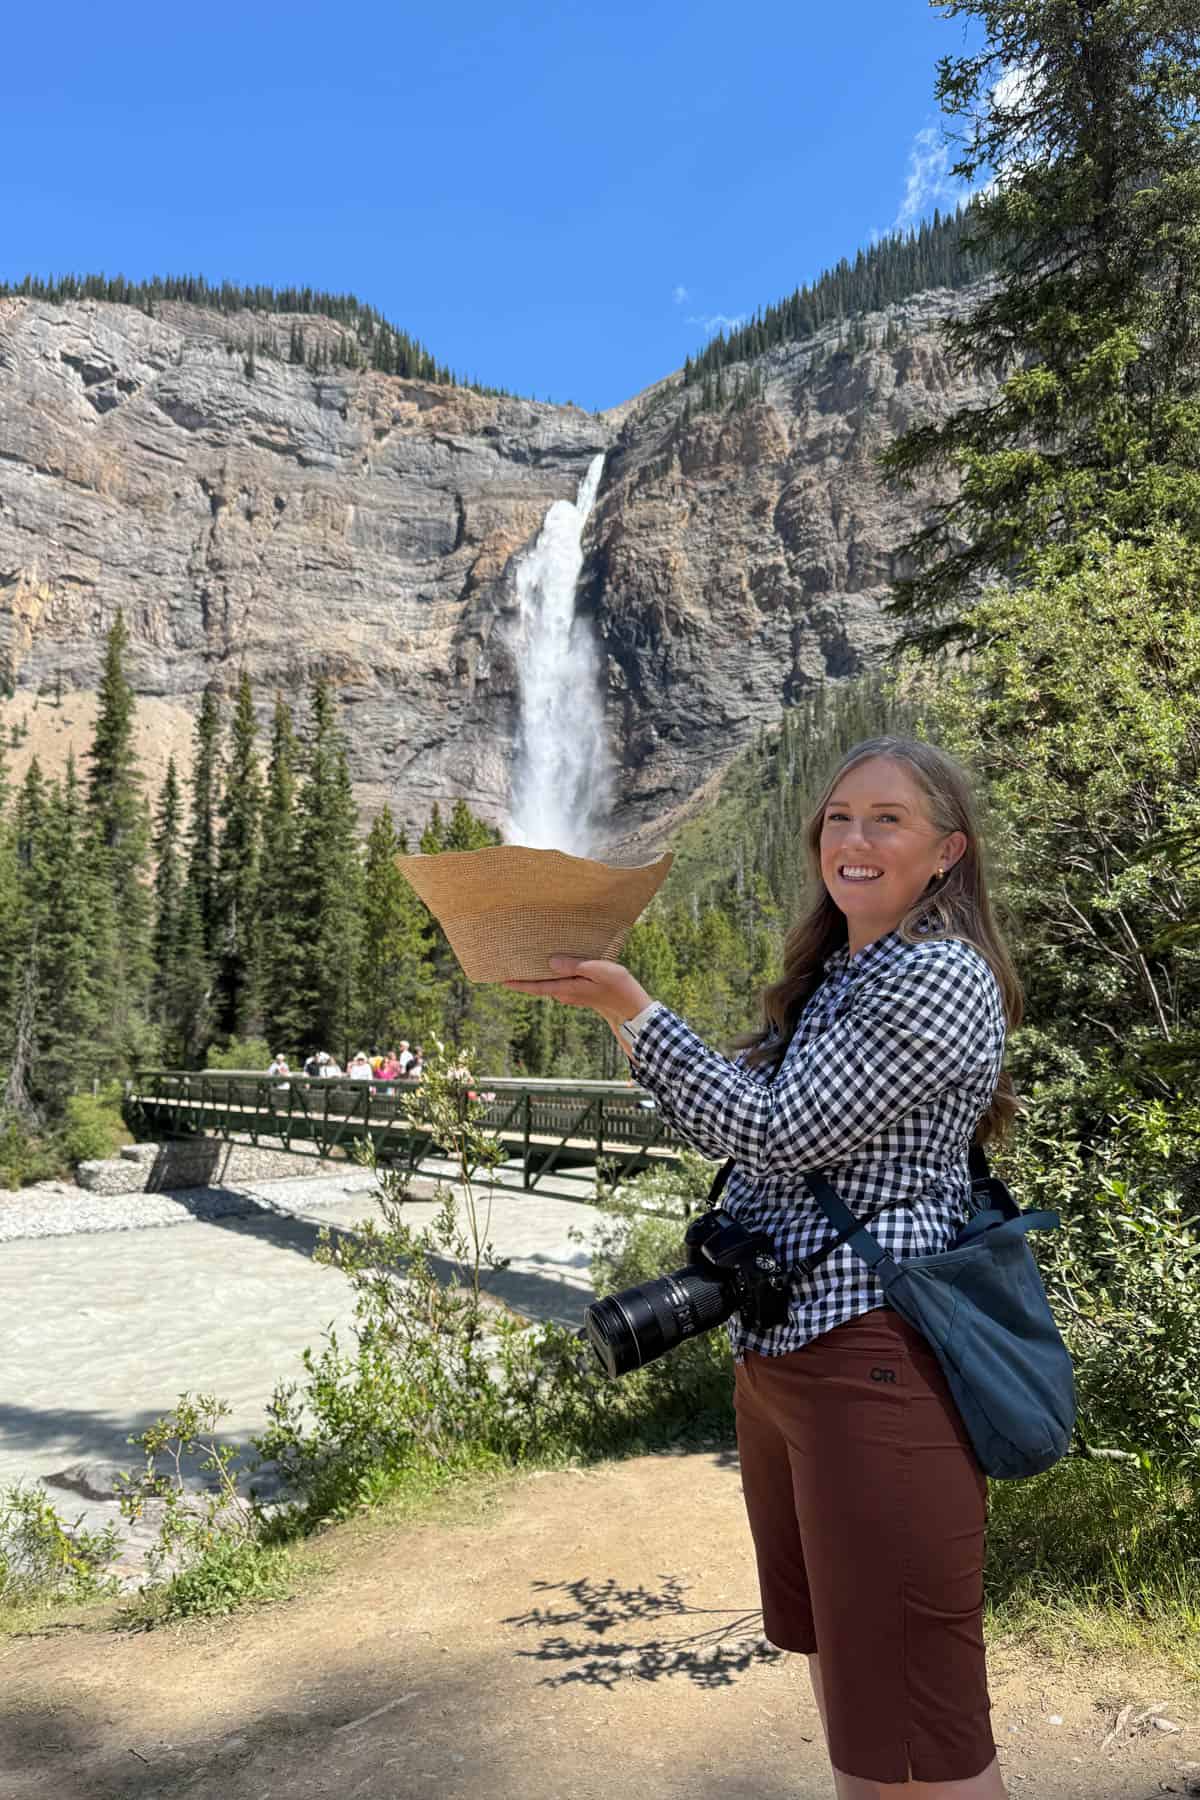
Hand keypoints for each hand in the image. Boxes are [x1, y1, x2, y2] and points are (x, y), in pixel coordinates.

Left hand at [503, 956, 651, 1048]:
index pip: (537, 986)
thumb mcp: (599, 971)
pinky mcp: (578, 990)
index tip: (500, 979)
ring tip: (524, 958)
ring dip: (537, 973)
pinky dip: (550, 973)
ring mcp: (570, 993)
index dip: (518, 983)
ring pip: (548, 982)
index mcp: (567, 989)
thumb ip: (574, 966)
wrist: (631, 1007)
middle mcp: (564, 993)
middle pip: (539, 984)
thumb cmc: (618, 987)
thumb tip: (551, 962)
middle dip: (523, 975)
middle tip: (507, 962)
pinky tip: (549, 962)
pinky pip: (558, 981)